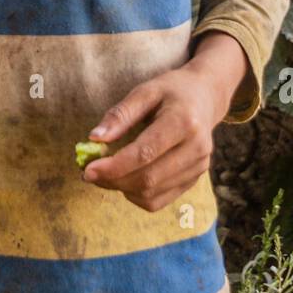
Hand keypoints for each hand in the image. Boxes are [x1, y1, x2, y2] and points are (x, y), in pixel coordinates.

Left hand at [81, 58, 234, 211]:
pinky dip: (135, 195)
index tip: (87, 169)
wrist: (205, 97)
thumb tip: (94, 138)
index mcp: (184, 121)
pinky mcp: (194, 180)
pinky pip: (159, 201)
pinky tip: (125, 179)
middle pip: (148, 178)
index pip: (145, 153)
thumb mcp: (145, 91)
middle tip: (89, 173)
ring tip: (105, 173)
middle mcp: (196, 148)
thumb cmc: (171, 91)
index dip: (114, 166)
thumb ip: (120, 115)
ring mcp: (198, 167)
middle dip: (113, 180)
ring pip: (151, 194)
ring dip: (121, 188)